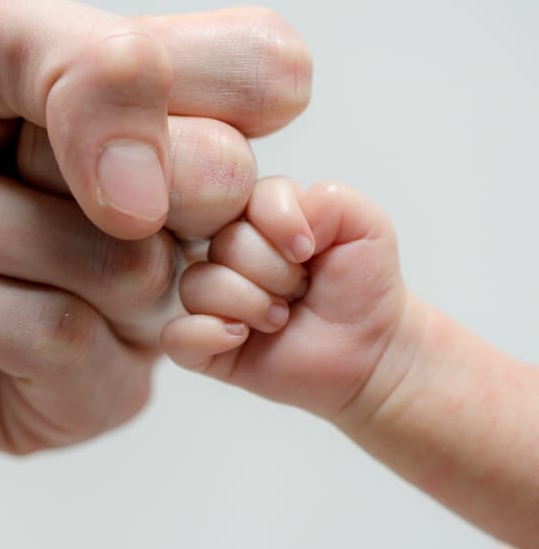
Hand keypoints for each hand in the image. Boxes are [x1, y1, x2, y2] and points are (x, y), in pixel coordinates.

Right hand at [162, 178, 416, 425]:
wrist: (371, 350)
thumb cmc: (362, 287)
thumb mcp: (366, 226)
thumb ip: (329, 198)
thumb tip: (281, 214)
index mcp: (253, 217)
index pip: (241, 200)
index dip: (279, 225)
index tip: (309, 251)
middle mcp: (222, 254)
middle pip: (224, 245)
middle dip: (276, 274)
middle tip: (301, 292)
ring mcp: (209, 300)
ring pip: (198, 286)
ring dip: (252, 305)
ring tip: (280, 319)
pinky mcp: (201, 345)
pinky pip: (176, 336)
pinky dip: (206, 334)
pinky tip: (241, 337)